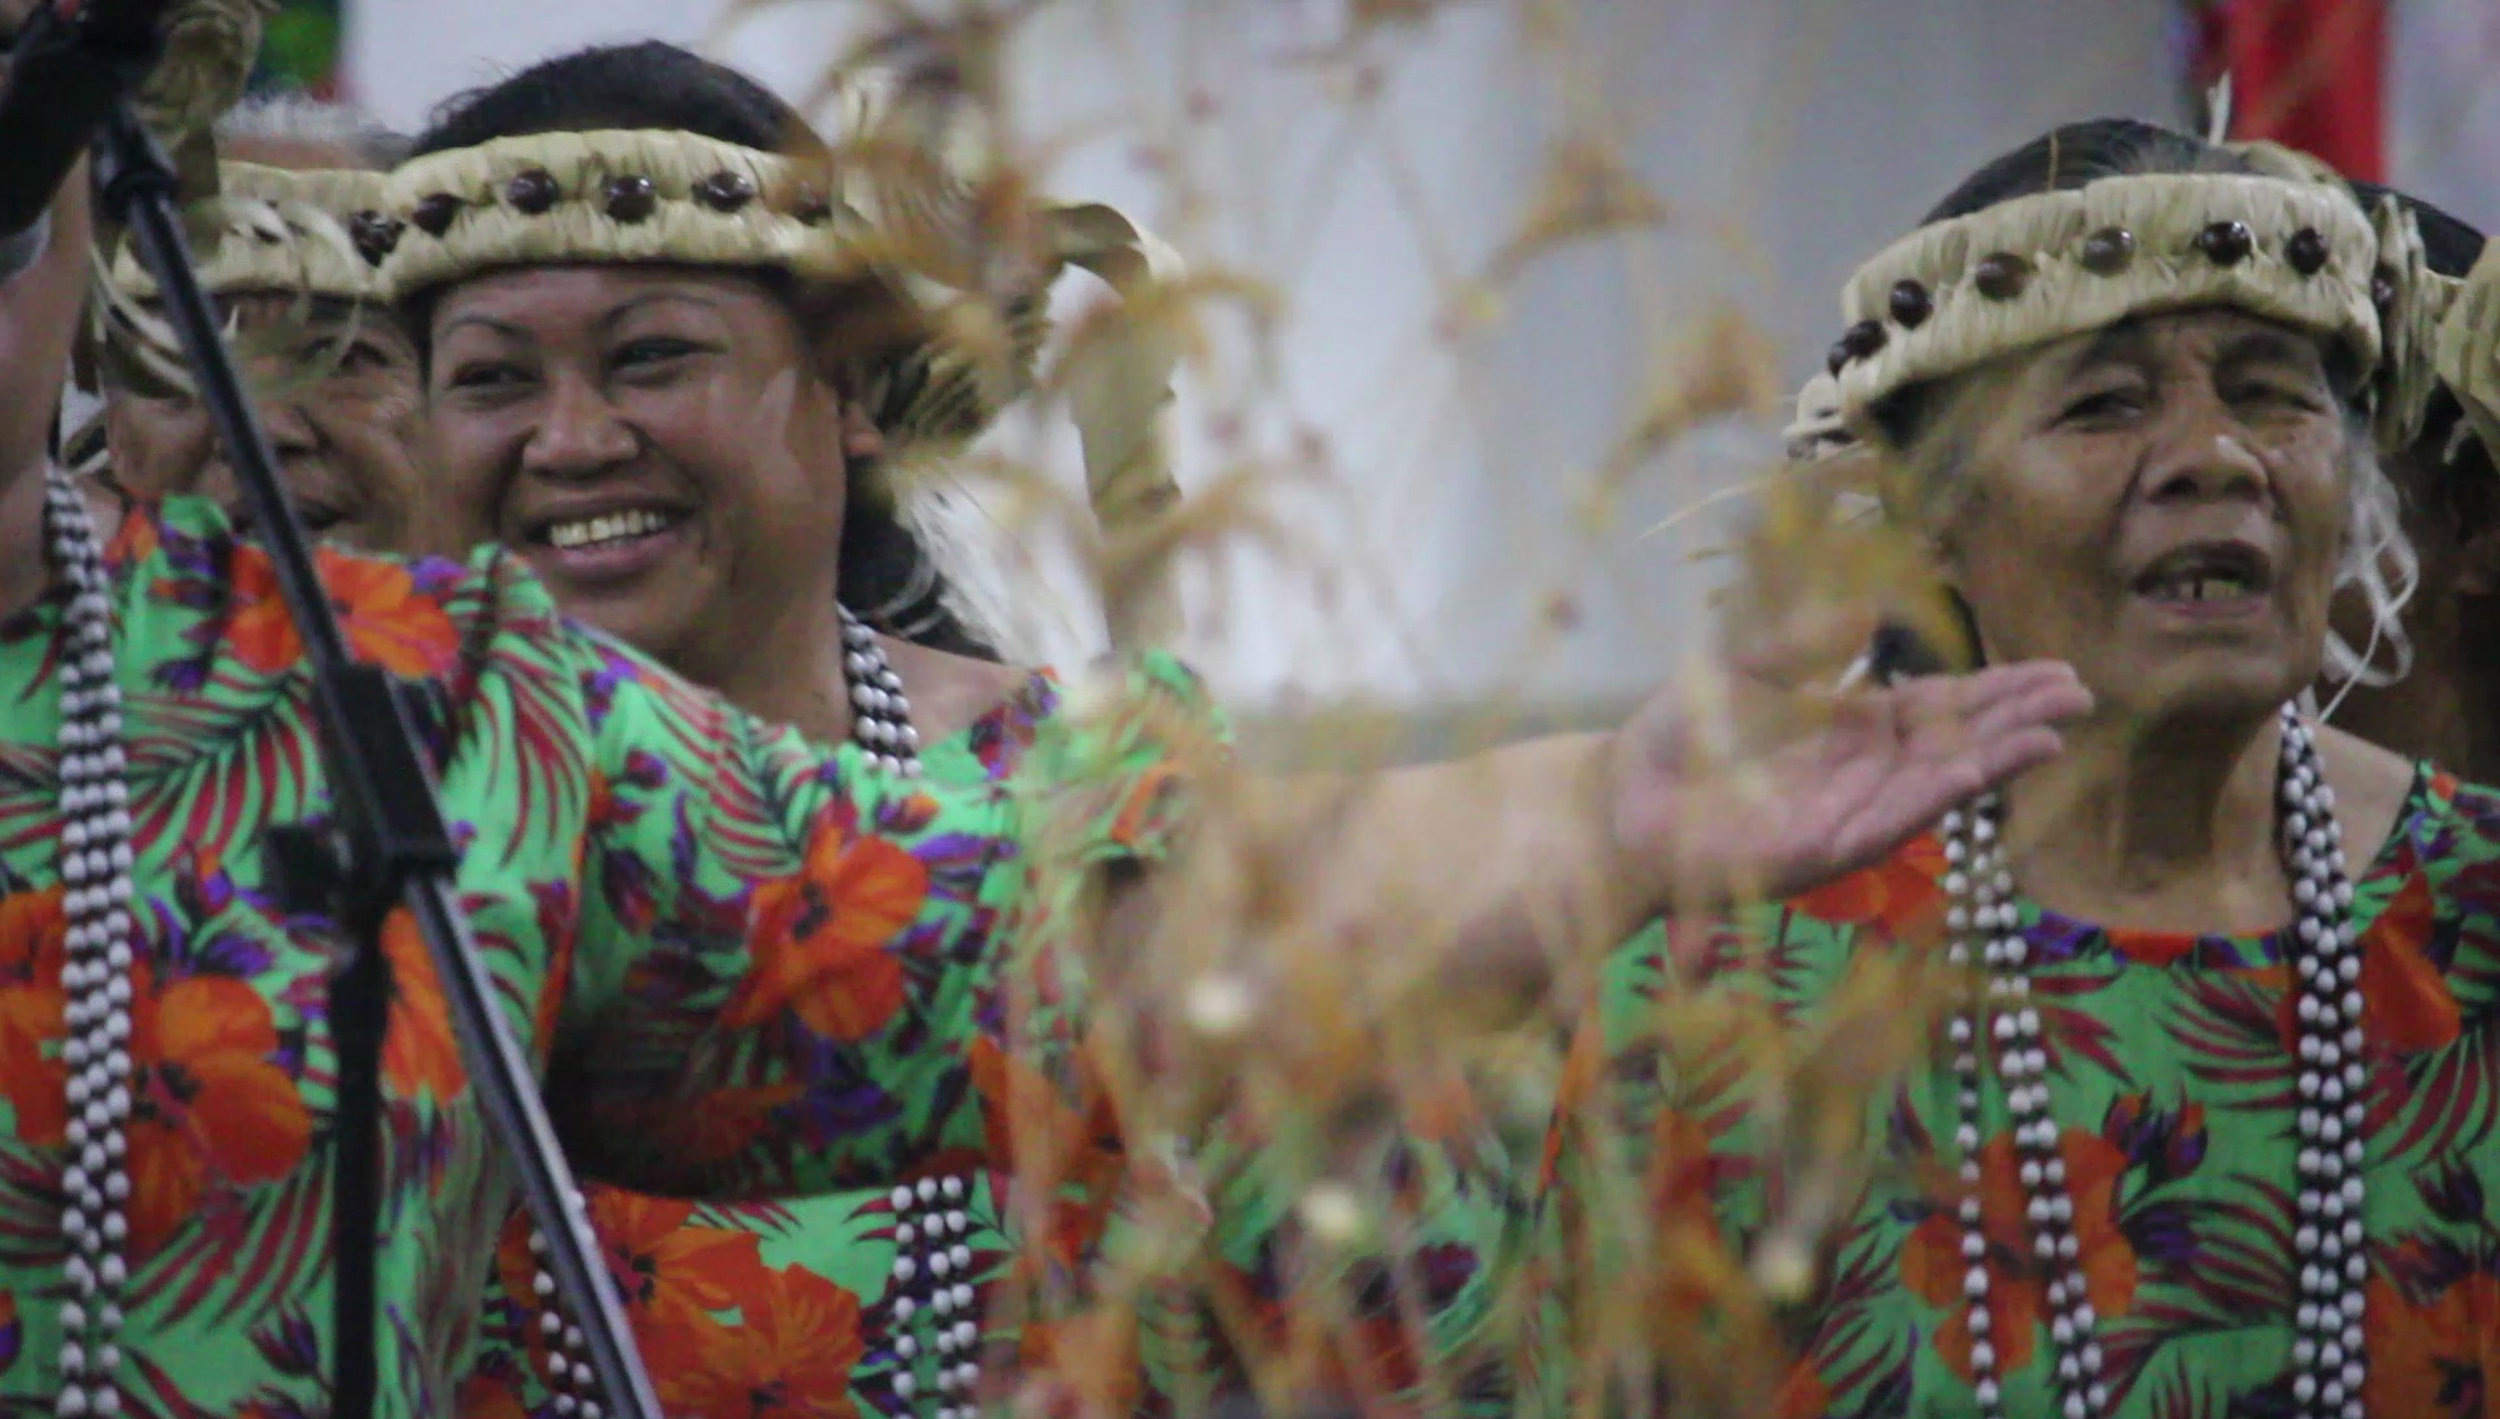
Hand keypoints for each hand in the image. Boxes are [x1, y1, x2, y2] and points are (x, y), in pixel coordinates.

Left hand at [1608, 655, 2089, 909]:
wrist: (1620, 800)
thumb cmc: (1678, 732)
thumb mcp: (1744, 665)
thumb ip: (1806, 640)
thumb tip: (1874, 609)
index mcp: (1850, 728)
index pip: (1941, 707)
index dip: (1997, 690)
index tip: (2054, 669)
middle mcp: (1862, 772)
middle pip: (1957, 740)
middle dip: (2018, 716)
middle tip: (2083, 690)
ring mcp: (1852, 811)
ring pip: (1942, 779)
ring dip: (2001, 753)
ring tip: (2060, 725)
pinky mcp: (1832, 849)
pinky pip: (1902, 814)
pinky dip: (1951, 790)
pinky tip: (1991, 764)